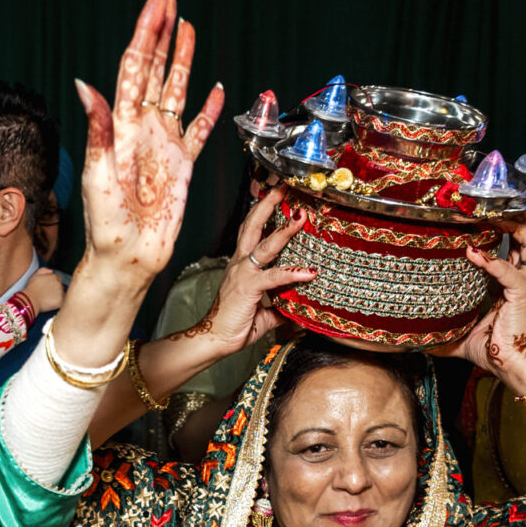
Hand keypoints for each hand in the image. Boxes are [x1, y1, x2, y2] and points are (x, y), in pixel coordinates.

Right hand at [24, 267, 64, 314]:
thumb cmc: (31, 288)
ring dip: (57, 296)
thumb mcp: (35, 275)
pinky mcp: (61, 301)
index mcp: (54, 276)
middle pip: (60, 286)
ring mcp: (61, 292)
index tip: (47, 288)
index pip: (57, 279)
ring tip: (48, 299)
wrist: (30, 299)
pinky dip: (58, 303)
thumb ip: (43, 270)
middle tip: (47, 295)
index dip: (52, 284)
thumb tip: (51, 271)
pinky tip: (51, 303)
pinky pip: (63, 302)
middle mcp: (59, 283)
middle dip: (55, 290)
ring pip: (62, 294)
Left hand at [71, 0, 222, 295]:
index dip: (146, 33)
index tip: (158, 2)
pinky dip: (209, 110)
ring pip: (177, 92)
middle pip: (156, 70)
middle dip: (162, 34)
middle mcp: (143, 130)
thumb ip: (98, 129)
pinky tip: (215, 90)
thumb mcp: (98, 175)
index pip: (135, 67)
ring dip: (183, 60)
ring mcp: (164, 146)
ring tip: (188, 28)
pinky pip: (200, 132)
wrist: (127, 259)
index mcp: (123, 126)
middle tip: (170, 0)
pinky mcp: (182, 168)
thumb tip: (85, 85)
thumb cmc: (105, 224)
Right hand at [171, 186, 313, 352]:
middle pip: (252, 224)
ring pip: (264, 244)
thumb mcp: (264, 311)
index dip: (262, 211)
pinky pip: (274, 277)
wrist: (215, 339)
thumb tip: (299, 308)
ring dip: (284, 228)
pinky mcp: (249, 287)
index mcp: (241, 264)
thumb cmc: (235, 324)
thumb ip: (281, 305)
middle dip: (268, 204)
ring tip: (300, 215)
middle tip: (283, 187)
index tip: (276, 194)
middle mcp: (240, 263)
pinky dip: (293, 273)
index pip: (251, 229)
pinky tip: (310, 272)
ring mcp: (243, 273)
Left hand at [456, 219, 525, 384]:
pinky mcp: (523, 293)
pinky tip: (473, 254)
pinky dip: (491, 261)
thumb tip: (417, 337)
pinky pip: (509, 272)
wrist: (508, 365)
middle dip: (513, 214)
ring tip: (490, 216)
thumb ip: (443, 330)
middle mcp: (522, 275)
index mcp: (510, 278)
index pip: (512, 239)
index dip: (500, 222)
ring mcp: (525, 282)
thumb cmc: (491, 348)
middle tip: (488, 205)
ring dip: (512, 225)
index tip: (475, 212)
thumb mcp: (462, 333)